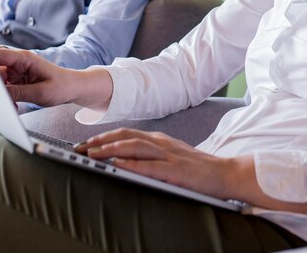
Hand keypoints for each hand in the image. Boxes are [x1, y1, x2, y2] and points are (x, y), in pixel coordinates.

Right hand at [0, 44, 113, 108]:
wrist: (73, 88)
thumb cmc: (61, 86)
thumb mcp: (41, 93)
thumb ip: (18, 92)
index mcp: (23, 58)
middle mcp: (16, 61)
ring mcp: (14, 70)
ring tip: (10, 104)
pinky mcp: (15, 79)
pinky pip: (1, 86)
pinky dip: (3, 96)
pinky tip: (14, 105)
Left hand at [78, 129, 306, 214]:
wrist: (225, 173)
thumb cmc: (196, 167)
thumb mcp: (170, 155)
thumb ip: (150, 154)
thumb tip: (124, 157)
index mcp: (158, 139)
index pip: (126, 134)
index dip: (105, 136)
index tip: (86, 142)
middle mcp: (160, 143)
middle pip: (125, 137)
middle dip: (101, 141)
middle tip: (80, 147)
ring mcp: (168, 155)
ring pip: (133, 147)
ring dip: (110, 149)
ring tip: (92, 153)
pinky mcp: (175, 170)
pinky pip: (149, 166)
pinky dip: (130, 164)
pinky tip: (117, 166)